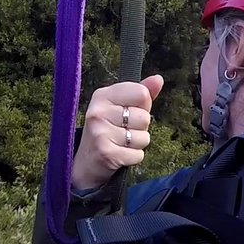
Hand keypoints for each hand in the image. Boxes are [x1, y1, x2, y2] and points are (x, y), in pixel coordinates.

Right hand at [71, 74, 163, 190]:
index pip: (141, 93)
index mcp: (102, 95)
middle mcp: (98, 112)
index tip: (128, 112)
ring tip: (120, 143)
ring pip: (143, 137)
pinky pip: (138, 155)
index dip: (142, 106)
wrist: (86, 163)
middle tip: (122, 131)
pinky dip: (133, 158)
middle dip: (140, 128)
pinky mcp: (106, 153)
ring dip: (137, 144)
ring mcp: (100, 132)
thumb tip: (158, 79)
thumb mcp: (120, 107)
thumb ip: (139, 93)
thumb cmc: (107, 131)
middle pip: (144, 117)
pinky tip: (120, 155)